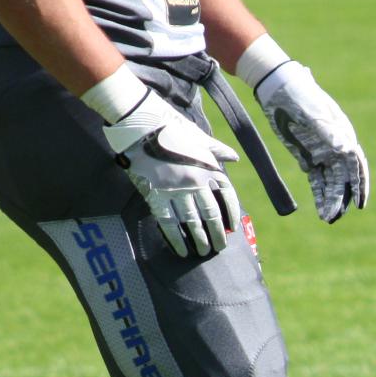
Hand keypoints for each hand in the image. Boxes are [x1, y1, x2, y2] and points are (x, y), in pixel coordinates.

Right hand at [102, 90, 242, 257]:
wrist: (140, 124)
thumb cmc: (170, 128)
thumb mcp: (198, 137)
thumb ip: (217, 150)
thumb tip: (234, 157)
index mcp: (208, 167)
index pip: (227, 195)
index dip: (232, 213)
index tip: (233, 226)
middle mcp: (196, 181)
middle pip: (212, 214)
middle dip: (217, 234)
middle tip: (219, 248)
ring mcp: (176, 190)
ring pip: (192, 222)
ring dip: (199, 239)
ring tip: (203, 252)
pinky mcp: (156, 194)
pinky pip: (168, 222)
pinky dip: (176, 238)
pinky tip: (181, 250)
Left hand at [255, 63, 368, 223]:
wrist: (276, 85)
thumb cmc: (297, 95)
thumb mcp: (311, 112)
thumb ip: (328, 131)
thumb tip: (346, 148)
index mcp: (343, 134)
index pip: (356, 165)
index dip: (360, 185)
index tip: (359, 204)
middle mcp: (336, 146)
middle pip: (345, 178)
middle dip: (342, 199)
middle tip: (334, 217)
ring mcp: (323, 152)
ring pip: (332, 181)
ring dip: (331, 200)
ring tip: (327, 219)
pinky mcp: (308, 156)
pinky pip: (317, 179)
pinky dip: (319, 194)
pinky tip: (319, 209)